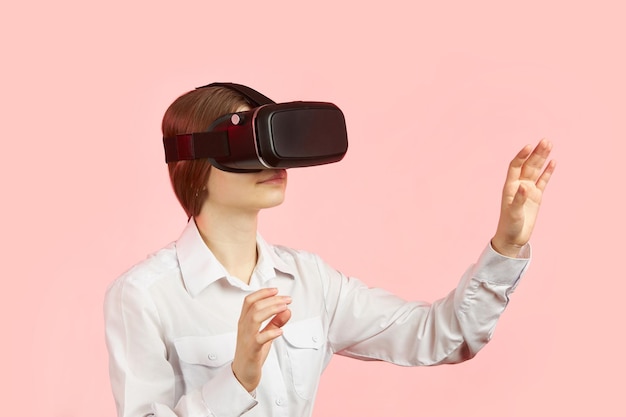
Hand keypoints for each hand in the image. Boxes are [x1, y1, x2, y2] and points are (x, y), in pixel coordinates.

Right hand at [231, 288, 291, 391]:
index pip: (249, 301)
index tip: (276, 290)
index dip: (262, 293)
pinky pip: (259, 339)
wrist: (243, 374)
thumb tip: (287, 310)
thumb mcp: (265, 334)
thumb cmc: (252, 353)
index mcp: (244, 321)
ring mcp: (246, 338)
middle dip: (272, 300)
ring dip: (271, 310)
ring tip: (285, 307)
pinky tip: (280, 331)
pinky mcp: (251, 350)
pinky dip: (270, 333)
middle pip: (254, 306)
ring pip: (255, 318)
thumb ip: (275, 322)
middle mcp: (243, 327)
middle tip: (287, 299)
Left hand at [492, 139, 555, 256]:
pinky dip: (548, 172)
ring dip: (543, 158)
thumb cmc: (509, 226)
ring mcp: (528, 190)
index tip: (529, 146)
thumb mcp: (513, 213)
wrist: (513, 238)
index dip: (522, 156)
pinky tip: (553, 161)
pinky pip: (543, 181)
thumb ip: (518, 199)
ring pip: (536, 170)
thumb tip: (524, 187)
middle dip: (537, 153)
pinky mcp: (536, 196)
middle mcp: (519, 185)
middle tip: (546, 140)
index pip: (515, 166)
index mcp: (510, 187)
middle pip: (528, 165)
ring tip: (549, 144)